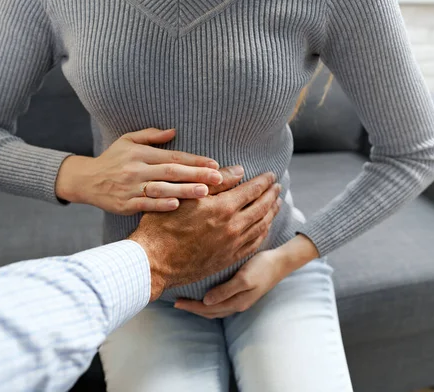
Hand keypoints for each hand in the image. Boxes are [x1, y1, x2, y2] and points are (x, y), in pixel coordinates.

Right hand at [55, 128, 222, 214]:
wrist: (86, 180)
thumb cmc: (112, 159)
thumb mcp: (128, 140)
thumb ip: (151, 135)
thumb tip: (174, 131)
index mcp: (140, 153)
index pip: (173, 156)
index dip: (194, 160)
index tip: (214, 164)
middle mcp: (136, 169)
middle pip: (171, 172)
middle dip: (197, 175)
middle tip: (219, 178)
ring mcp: (131, 187)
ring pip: (161, 188)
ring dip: (184, 190)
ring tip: (205, 193)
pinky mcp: (125, 204)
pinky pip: (146, 204)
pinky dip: (161, 204)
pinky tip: (178, 204)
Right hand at [129, 168, 282, 300]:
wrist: (155, 261)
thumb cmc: (163, 225)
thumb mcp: (185, 196)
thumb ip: (215, 183)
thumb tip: (239, 171)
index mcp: (223, 208)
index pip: (252, 190)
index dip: (263, 181)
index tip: (271, 175)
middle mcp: (233, 227)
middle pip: (261, 208)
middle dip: (271, 195)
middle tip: (278, 187)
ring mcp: (232, 245)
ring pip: (261, 226)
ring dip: (271, 213)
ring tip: (276, 204)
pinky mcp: (228, 259)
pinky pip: (253, 244)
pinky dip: (263, 233)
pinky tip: (264, 227)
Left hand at [174, 234, 318, 317]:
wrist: (280, 262)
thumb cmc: (262, 267)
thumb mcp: (244, 278)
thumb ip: (225, 290)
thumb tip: (206, 301)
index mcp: (237, 302)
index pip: (208, 309)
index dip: (191, 307)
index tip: (176, 302)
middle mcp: (237, 303)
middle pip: (210, 311)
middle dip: (193, 308)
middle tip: (176, 303)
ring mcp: (241, 299)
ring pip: (215, 308)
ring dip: (200, 307)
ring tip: (187, 301)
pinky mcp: (242, 292)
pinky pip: (221, 302)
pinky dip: (210, 302)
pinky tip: (205, 295)